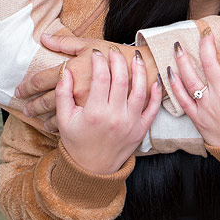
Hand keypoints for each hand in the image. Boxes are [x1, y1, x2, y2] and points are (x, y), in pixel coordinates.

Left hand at [16, 35, 142, 130]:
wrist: (144, 72)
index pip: (42, 79)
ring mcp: (87, 106)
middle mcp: (78, 89)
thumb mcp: (91, 45)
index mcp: (74, 70)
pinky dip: (62, 126)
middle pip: (46, 101)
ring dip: (45, 119)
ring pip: (58, 116)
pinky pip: (75, 123)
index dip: (27, 86)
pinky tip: (56, 127)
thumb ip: (66, 43)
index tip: (19, 90)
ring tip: (37, 119)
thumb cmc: (116, 55)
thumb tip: (44, 37)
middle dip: (32, 106)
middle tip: (24, 108)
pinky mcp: (97, 116)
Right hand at [57, 48, 160, 174]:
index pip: (101, 78)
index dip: (99, 62)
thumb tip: (66, 71)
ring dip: (139, 70)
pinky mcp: (141, 130)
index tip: (97, 53)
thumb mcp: (64, 119)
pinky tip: (154, 78)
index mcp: (95, 113)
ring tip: (135, 56)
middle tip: (115, 50)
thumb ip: (63, 93)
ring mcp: (131, 124)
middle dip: (119, 60)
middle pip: (121, 80)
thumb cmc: (76, 142)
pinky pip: (153, 108)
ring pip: (140, 90)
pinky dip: (156, 92)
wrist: (92, 169)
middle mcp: (115, 117)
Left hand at [168, 24, 219, 147]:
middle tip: (203, 32)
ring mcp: (207, 106)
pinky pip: (182, 99)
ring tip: (178, 46)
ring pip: (190, 77)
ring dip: (182, 60)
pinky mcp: (198, 118)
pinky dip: (174, 85)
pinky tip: (169, 73)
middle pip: (208, 61)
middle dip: (204, 43)